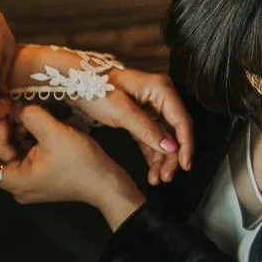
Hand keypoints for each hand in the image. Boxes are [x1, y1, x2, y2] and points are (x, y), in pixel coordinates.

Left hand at [0, 104, 145, 229]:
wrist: (109, 183)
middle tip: (16, 112)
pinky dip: (29, 136)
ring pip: (12, 151)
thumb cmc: (83, 165)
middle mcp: (18, 184)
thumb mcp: (54, 133)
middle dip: (5, 131)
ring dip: (18, 131)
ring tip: (31, 115)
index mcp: (15, 182)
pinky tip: (40, 123)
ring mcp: (30, 179)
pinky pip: (26, 152)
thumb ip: (30, 116)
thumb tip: (15, 106)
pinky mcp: (42, 172)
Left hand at [36, 51, 193, 184]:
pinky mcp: (141, 118)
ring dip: (162, 159)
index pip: (181, 121)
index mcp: (161, 89)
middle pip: (174, 131)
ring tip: (159, 179)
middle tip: (168, 177)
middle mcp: (160, 97)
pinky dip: (152, 154)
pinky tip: (152, 171)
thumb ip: (147, 130)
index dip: (185, 145)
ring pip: (164, 138)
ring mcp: (151, 108)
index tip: (184, 165)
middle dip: (173, 156)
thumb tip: (170, 148)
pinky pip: (151, 139)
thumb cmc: (96, 89)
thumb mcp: (121, 112)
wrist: (75, 82)